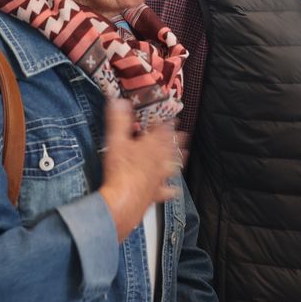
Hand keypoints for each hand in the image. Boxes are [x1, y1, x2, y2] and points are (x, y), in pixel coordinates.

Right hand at [98, 100, 179, 241]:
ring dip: (178, 160)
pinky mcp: (155, 193)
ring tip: (184, 155)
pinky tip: (174, 189)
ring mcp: (159, 178)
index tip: (172, 119)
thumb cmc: (121, 171)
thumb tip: (119, 101)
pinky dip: (170, 189)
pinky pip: (165, 190)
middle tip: (184, 134)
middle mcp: (158, 161)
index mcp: (150, 147)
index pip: (161, 132)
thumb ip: (118, 120)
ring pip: (172, 166)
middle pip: (170, 148)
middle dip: (176, 140)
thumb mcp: (116, 141)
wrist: (123, 200)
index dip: (166, 124)